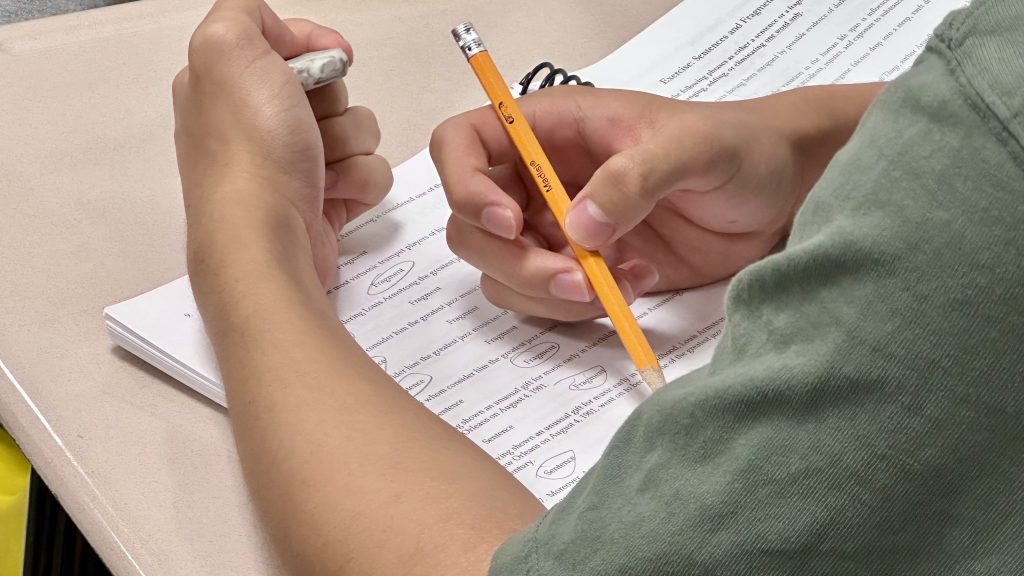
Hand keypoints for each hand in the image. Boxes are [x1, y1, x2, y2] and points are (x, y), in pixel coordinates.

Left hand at [173, 0, 391, 286]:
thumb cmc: (248, 154)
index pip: (288, 42)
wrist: (266, 242)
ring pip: (356, 128)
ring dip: (350, 143)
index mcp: (228, 83)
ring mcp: (292, 163)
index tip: (330, 57)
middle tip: (308, 123)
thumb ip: (244, 11)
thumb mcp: (226, 49)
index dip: (315, 45)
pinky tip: (331, 193)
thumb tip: (282, 33)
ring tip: (319, 167)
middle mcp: (257, 122)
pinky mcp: (323, 199)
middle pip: (330, 86)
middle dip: (334, 101)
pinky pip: (368, 171)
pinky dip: (359, 181)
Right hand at [430, 85, 878, 320]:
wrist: (779, 192)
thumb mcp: (692, 148)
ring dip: (549, 293)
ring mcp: (558, 230)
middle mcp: (540, 180)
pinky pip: (544, 301)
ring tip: (620, 280)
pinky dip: (578, 307)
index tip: (509, 224)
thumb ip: (634, 178)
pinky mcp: (584, 270)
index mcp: (551, 130)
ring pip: (504, 274)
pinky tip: (636, 282)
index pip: (463, 146)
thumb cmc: (738, 147)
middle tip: (581, 275)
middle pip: (471, 228)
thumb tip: (577, 228)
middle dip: (517, 263)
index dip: (464, 187)